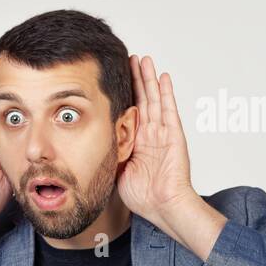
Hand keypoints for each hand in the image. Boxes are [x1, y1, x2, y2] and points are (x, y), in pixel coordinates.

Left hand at [117, 55, 195, 226]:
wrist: (163, 207)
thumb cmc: (143, 196)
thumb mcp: (117, 171)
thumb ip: (110, 154)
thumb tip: (91, 145)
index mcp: (137, 142)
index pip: (129, 112)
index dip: (123, 95)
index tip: (114, 78)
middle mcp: (150, 134)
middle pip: (142, 100)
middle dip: (135, 79)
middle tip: (129, 59)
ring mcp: (162, 133)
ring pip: (154, 99)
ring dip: (148, 79)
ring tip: (144, 60)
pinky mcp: (174, 135)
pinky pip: (169, 109)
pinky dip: (166, 92)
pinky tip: (163, 77)